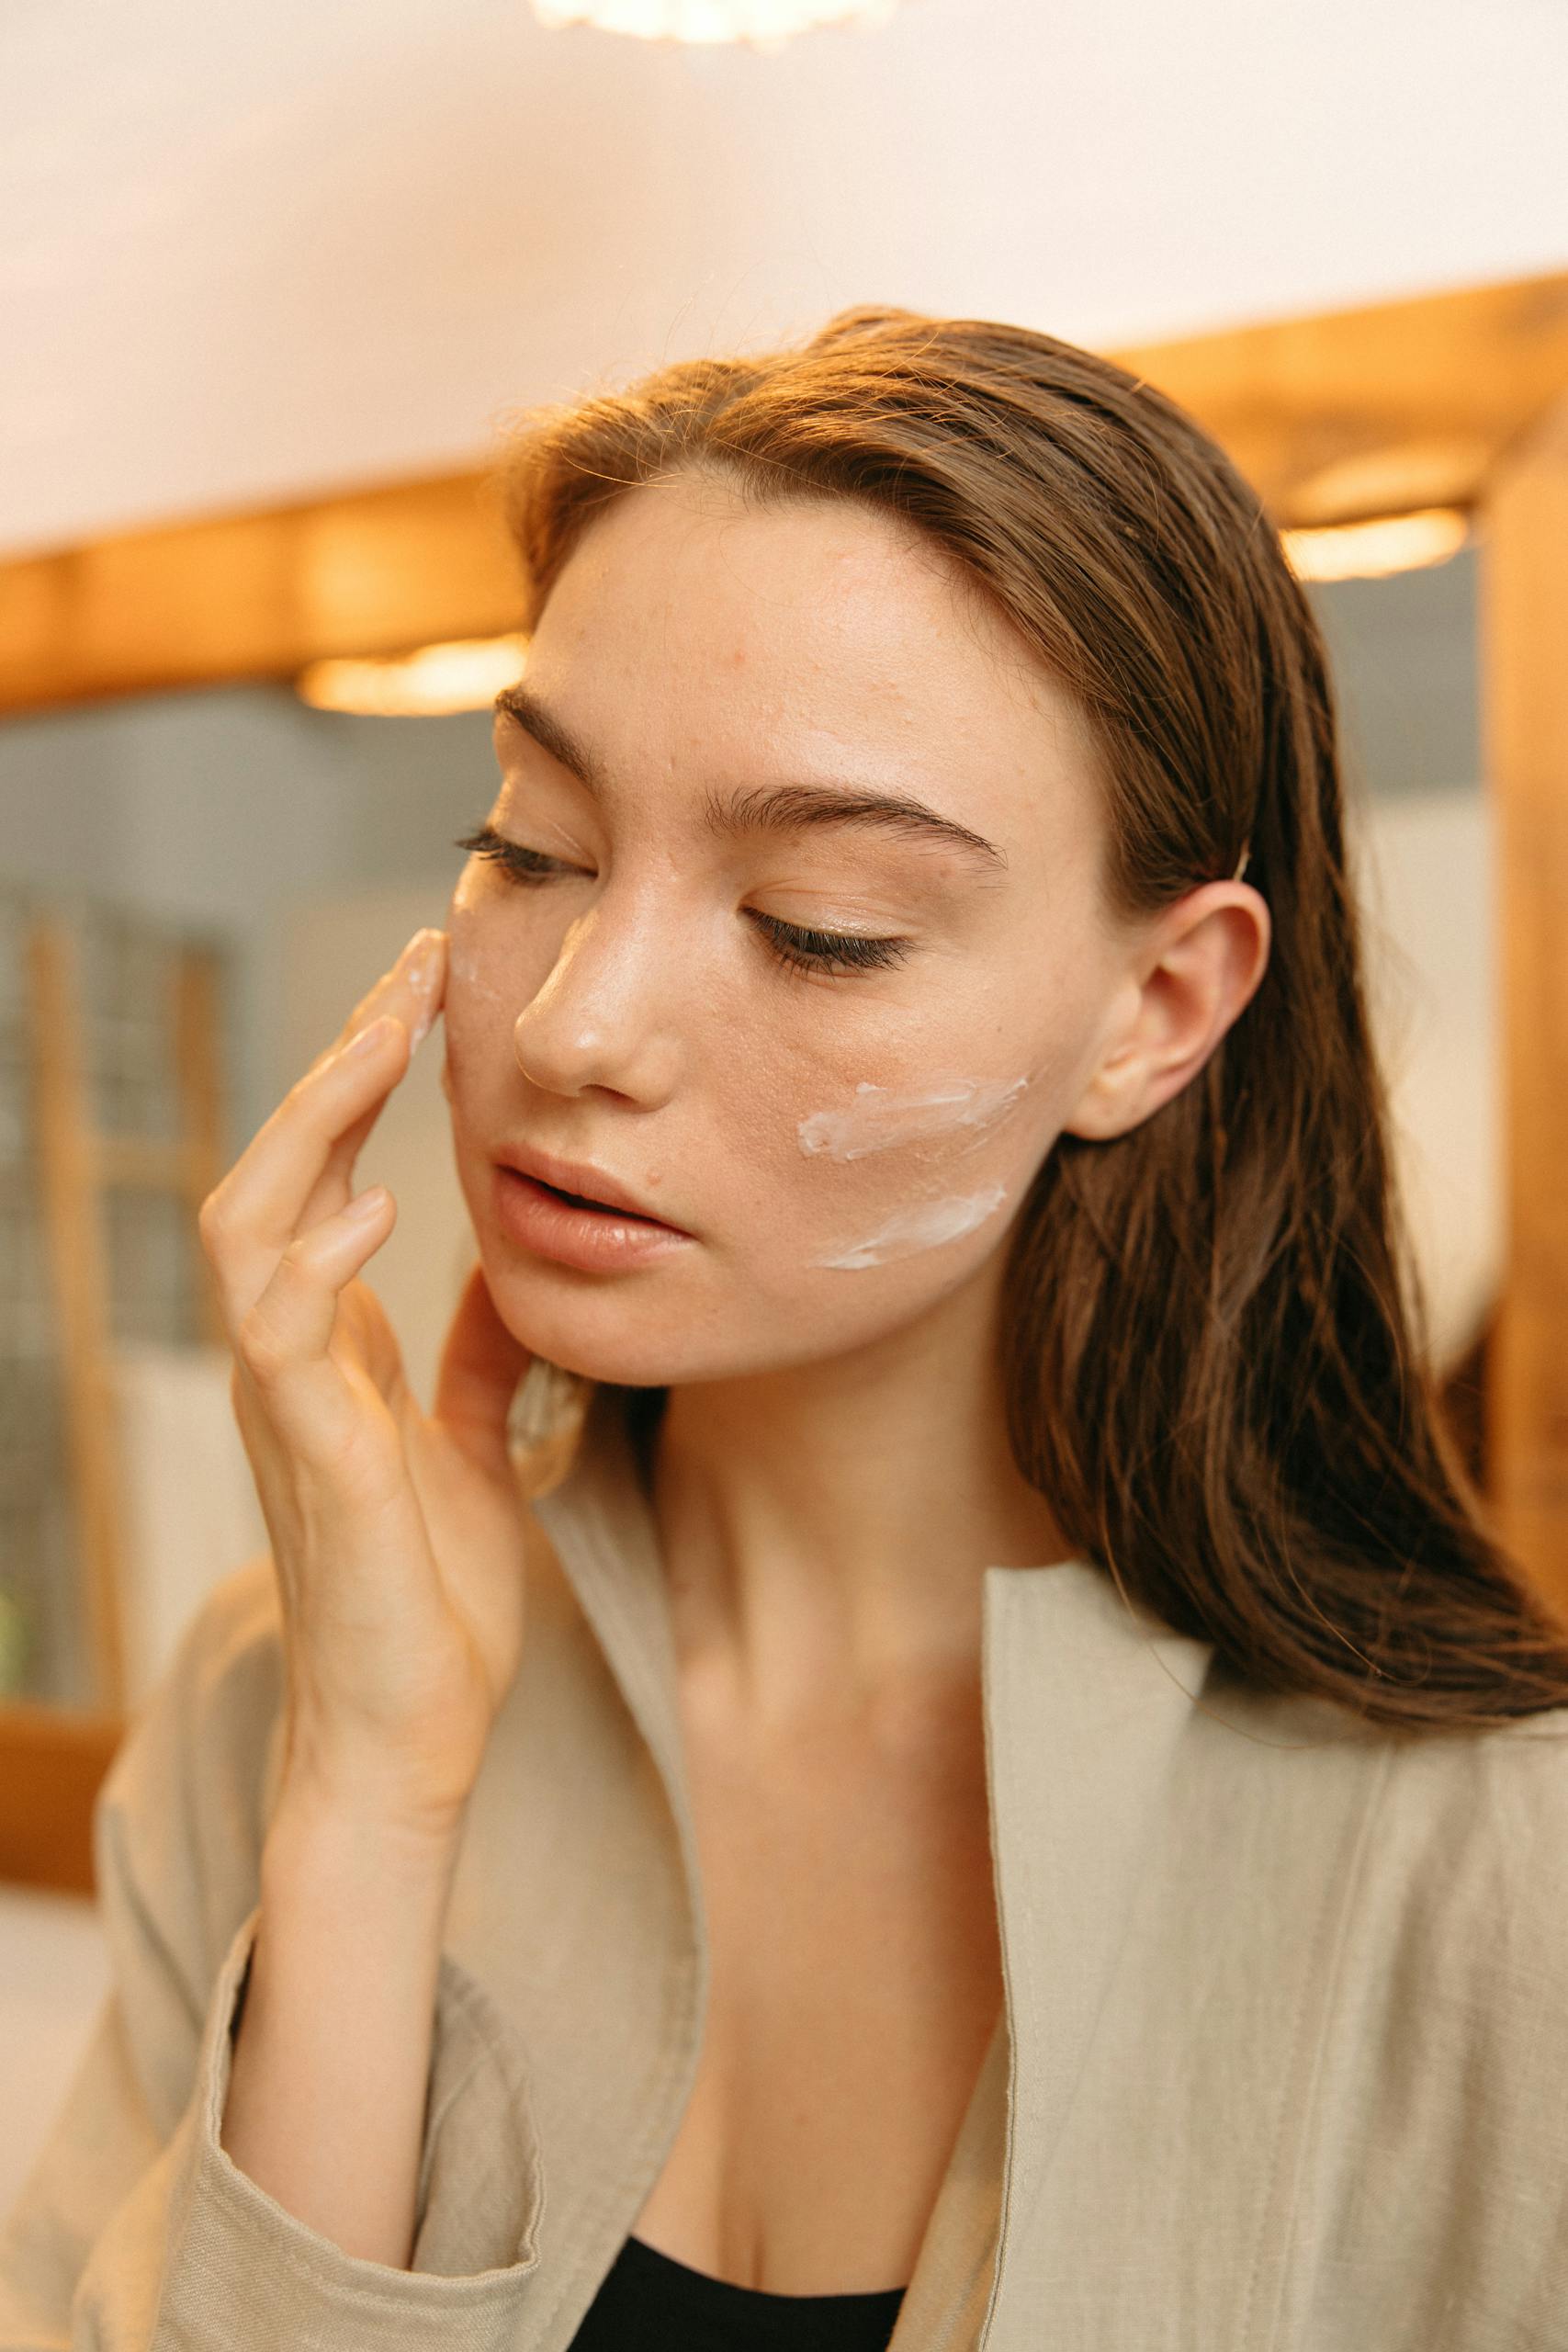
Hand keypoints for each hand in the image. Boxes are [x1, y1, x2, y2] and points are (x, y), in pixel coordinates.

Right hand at [199, 926, 534, 1834]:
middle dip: (340, 1061)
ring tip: (386, 1038)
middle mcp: (296, 1358)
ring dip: (313, 1125)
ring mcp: (291, 1406)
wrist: (417, 1737)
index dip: (367, 1077)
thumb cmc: (436, 1603)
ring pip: (248, 1228)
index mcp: (333, 1345)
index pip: (326, 1173)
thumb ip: (473, 1360)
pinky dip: (312, 1263)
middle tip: (417, 966)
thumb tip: (505, 1266)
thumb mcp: (470, 1448)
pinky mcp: (313, 1463)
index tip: (433, 987)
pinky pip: (279, 1338)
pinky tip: (374, 1207)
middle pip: (278, 1169)